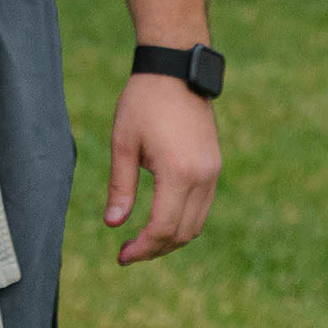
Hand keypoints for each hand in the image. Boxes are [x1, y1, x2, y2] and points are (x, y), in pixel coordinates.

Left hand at [106, 73, 219, 264]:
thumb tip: (113, 225)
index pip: (163, 228)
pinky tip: (159, 219)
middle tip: (127, 252)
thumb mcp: (123, 143)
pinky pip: (202, 207)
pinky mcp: (215, 166)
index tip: (121, 256)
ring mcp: (213, 173)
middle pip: (183, 233)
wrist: (175, 71)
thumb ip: (121, 187)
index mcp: (179, 173)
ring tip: (141, 240)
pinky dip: (182, 221)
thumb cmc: (143, 103)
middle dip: (155, 249)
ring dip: (171, 238)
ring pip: (197, 223)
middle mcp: (203, 177)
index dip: (142, 248)